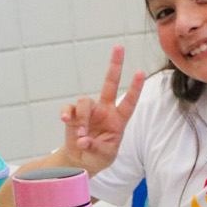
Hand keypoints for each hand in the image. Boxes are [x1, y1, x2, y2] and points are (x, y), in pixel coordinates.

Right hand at [61, 45, 145, 174]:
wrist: (82, 160)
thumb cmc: (99, 155)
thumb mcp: (104, 155)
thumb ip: (96, 147)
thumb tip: (84, 140)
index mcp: (119, 119)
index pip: (130, 101)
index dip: (135, 88)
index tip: (140, 72)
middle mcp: (105, 110)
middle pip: (109, 83)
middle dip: (115, 65)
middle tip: (119, 47)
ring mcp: (89, 111)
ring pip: (85, 102)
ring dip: (83, 119)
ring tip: (82, 136)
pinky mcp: (73, 115)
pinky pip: (69, 109)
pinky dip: (67, 114)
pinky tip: (67, 121)